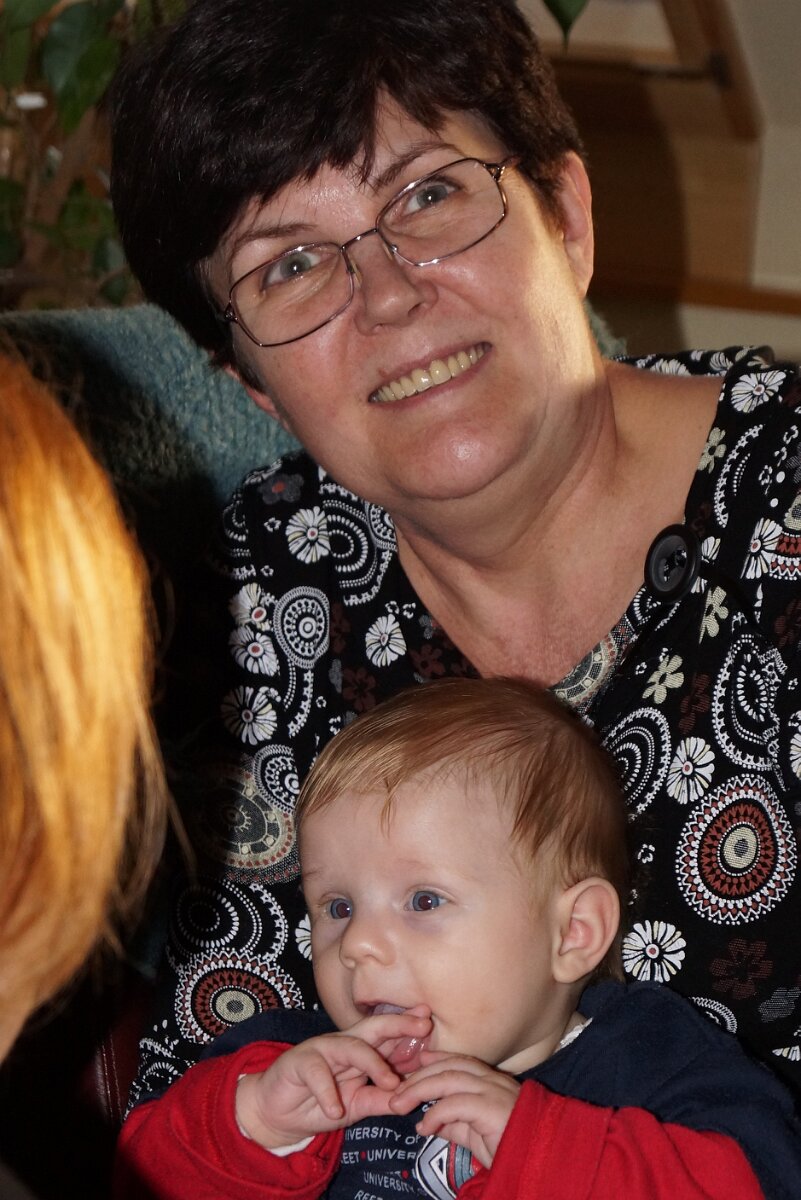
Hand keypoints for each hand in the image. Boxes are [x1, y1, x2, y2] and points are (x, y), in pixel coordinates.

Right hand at [236, 1008, 431, 1150]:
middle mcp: (344, 1044)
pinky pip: (316, 1072)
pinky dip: (326, 1091)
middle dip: (399, 1024)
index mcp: (361, 1051)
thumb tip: (411, 1100)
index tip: (431, 1022)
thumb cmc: (321, 1102)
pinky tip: (335, 1109)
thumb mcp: (357, 1105)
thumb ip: (381, 1100)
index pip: (388, 1036)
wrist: (279, 1112)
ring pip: (349, 1046)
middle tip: (423, 1025)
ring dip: (371, 1062)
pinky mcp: (299, 1062)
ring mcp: (322, 1050)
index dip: (409, 1029)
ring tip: (390, 1082)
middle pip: (373, 1028)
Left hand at [389, 1052, 519, 1168]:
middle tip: (396, 1092)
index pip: (459, 1061)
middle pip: (449, 1066)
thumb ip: (456, 1125)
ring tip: (399, 1104)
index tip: (416, 1064)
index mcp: (492, 1081)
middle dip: (419, 1076)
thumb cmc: (513, 1148)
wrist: (542, 1162)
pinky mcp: (491, 1107)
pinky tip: (424, 1127)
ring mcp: (493, 1090)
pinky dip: (435, 1113)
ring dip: (419, 1089)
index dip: (436, 1060)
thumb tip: (429, 1123)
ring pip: (449, 1078)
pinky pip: (455, 1104)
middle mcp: (493, 1080)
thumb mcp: (477, 1136)